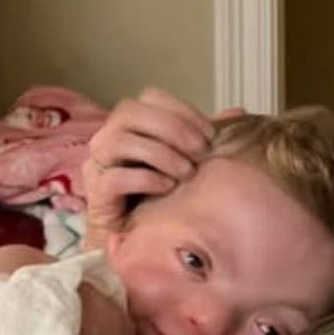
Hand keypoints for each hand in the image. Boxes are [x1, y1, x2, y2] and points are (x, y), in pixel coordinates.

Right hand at [84, 88, 215, 245]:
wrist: (136, 237)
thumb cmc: (160, 193)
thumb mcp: (186, 159)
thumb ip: (204, 137)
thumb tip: (237, 113)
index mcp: (131, 123)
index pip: (150, 98)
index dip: (182, 110)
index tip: (210, 135)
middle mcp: (109, 136)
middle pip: (130, 111)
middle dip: (172, 129)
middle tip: (200, 153)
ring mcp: (97, 163)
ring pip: (118, 140)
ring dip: (160, 153)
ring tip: (186, 173)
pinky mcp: (96, 191)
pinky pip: (114, 177)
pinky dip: (144, 179)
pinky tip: (167, 187)